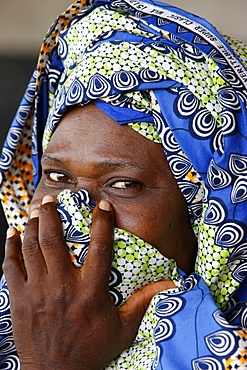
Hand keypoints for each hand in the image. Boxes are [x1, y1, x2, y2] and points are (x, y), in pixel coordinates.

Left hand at [3, 195, 174, 369]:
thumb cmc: (92, 350)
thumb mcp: (123, 328)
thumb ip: (143, 302)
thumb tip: (169, 284)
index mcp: (91, 291)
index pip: (99, 247)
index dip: (101, 222)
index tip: (102, 205)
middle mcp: (63, 286)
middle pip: (54, 240)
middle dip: (51, 214)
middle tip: (52, 199)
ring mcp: (38, 291)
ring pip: (32, 247)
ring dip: (33, 225)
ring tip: (36, 210)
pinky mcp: (20, 298)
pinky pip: (11, 266)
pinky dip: (10, 247)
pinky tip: (12, 233)